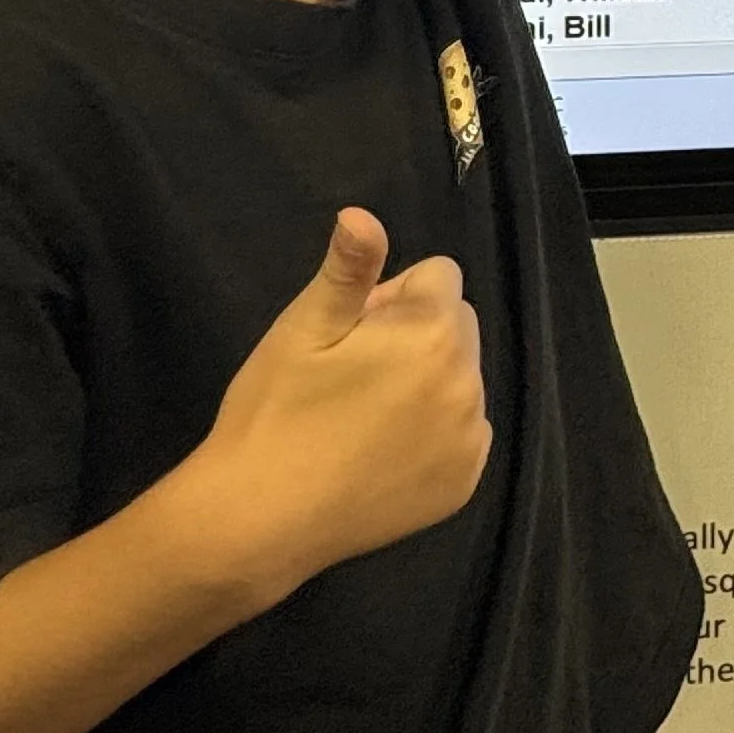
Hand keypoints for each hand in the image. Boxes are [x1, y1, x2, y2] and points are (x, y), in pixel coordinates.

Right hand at [193, 207, 492, 595]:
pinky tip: (379, 453)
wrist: (263, 519)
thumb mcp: (303, 329)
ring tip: (360, 417)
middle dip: (415, 333)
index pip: (438, 277)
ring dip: (426, 381)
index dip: (389, 296)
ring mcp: (470, 440)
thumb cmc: (276, 412)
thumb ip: (348, 268)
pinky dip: (432, 433)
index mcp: (435, 334)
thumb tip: (363, 213)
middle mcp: (470, 384)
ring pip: (459, 379)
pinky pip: (461, 434)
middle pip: (455, 325)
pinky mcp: (464, 484)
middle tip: (350, 372)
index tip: (347, 333)